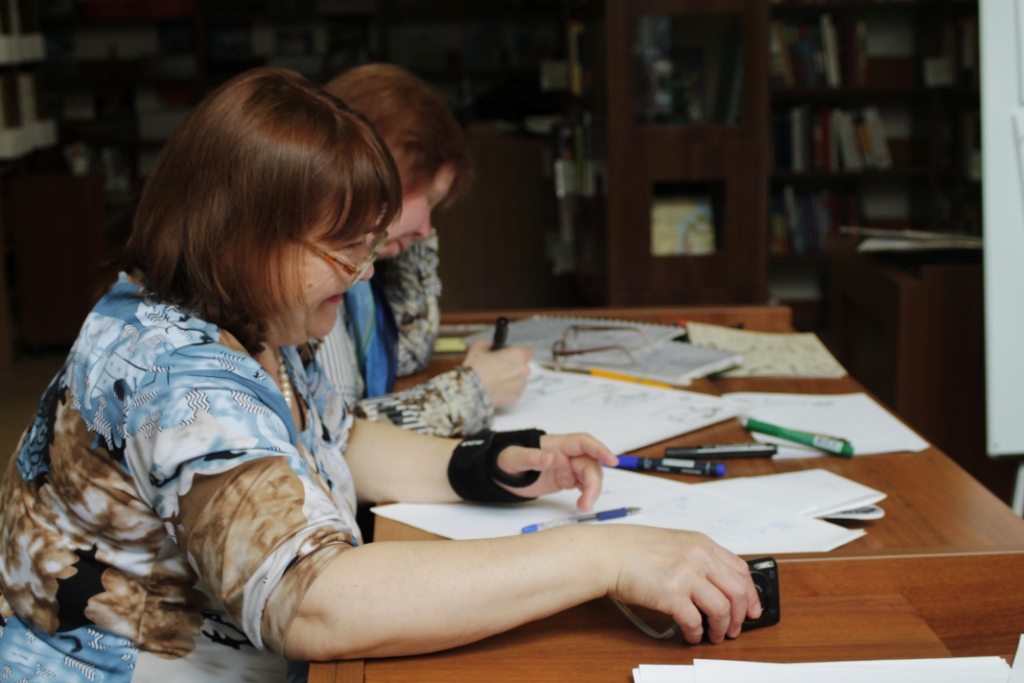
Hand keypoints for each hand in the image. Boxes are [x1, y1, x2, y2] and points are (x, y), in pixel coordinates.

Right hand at [462, 340, 533, 407]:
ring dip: (511, 380)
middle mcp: (523, 370)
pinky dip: (507, 391)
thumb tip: (491, 345)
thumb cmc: (475, 368)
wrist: (469, 391)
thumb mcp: (477, 347)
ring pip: (519, 380)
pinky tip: (495, 389)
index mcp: (518, 355)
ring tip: (495, 381)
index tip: (511, 356)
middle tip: (498, 369)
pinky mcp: (515, 398)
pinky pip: (514, 392)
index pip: (529, 352)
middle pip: (523, 367)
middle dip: (513, 367)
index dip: (520, 354)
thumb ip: (488, 343)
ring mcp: (520, 386)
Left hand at [495, 433, 617, 510]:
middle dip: (594, 482)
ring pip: (590, 476)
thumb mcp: (514, 459)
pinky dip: (587, 494)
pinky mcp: (566, 478)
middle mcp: (565, 454)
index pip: (583, 442)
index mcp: (556, 445)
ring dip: (592, 491)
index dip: (600, 449)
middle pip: (590, 464)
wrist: (501, 473)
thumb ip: (530, 458)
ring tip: (583, 507)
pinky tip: (582, 503)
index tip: (612, 460)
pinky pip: (584, 484)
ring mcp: (567, 467)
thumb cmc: (506, 461)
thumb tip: (549, 458)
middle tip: (587, 502)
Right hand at [605, 527, 760, 643]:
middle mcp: (698, 557)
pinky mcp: (671, 594)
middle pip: (737, 592)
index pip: (740, 570)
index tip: (753, 608)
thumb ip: (697, 558)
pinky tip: (691, 635)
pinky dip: (696, 632)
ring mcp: (686, 575)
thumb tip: (715, 584)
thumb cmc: (632, 548)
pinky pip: (695, 621)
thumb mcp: (674, 543)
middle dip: (740, 616)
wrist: (607, 553)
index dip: (751, 593)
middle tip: (735, 629)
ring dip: (721, 628)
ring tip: (714, 636)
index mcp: (701, 543)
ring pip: (721, 609)